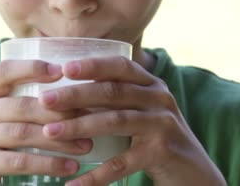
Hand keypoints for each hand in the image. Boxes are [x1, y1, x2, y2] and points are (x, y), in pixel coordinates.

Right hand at [0, 60, 92, 185]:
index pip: (4, 71)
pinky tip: (69, 166)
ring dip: (59, 139)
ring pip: (23, 133)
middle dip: (58, 111)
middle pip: (20, 105)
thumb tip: (64, 86)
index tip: (61, 71)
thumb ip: (14, 101)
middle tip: (88, 116)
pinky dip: (48, 164)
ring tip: (86, 144)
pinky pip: (20, 161)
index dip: (32, 68)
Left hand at [38, 56, 226, 185]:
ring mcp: (163, 125)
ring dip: (79, 127)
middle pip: (112, 91)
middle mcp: (159, 98)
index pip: (120, 66)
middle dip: (75, 95)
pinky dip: (96, 175)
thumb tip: (63, 90)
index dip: (92, 65)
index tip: (62, 67)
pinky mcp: (162, 152)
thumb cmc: (155, 137)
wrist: (195, 174)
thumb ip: (115, 97)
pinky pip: (123, 163)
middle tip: (44, 100)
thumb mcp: (140, 111)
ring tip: (50, 132)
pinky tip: (74, 183)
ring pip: (115, 121)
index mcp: (150, 84)